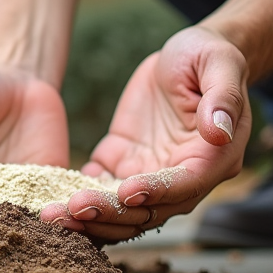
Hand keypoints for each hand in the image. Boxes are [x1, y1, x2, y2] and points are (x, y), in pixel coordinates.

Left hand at [39, 26, 249, 242]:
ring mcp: (152, 174)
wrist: (185, 56)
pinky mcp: (125, 163)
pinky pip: (101, 187)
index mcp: (214, 158)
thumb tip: (219, 131)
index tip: (126, 191)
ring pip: (121, 209)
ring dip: (88, 217)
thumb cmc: (209, 55)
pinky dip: (78, 197)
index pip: (184, 185)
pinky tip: (50, 202)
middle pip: (148, 208)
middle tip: (72, 211)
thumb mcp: (219, 65)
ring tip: (52, 216)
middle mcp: (184, 177)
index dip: (156, 191)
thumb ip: (222, 97)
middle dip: (110, 214)